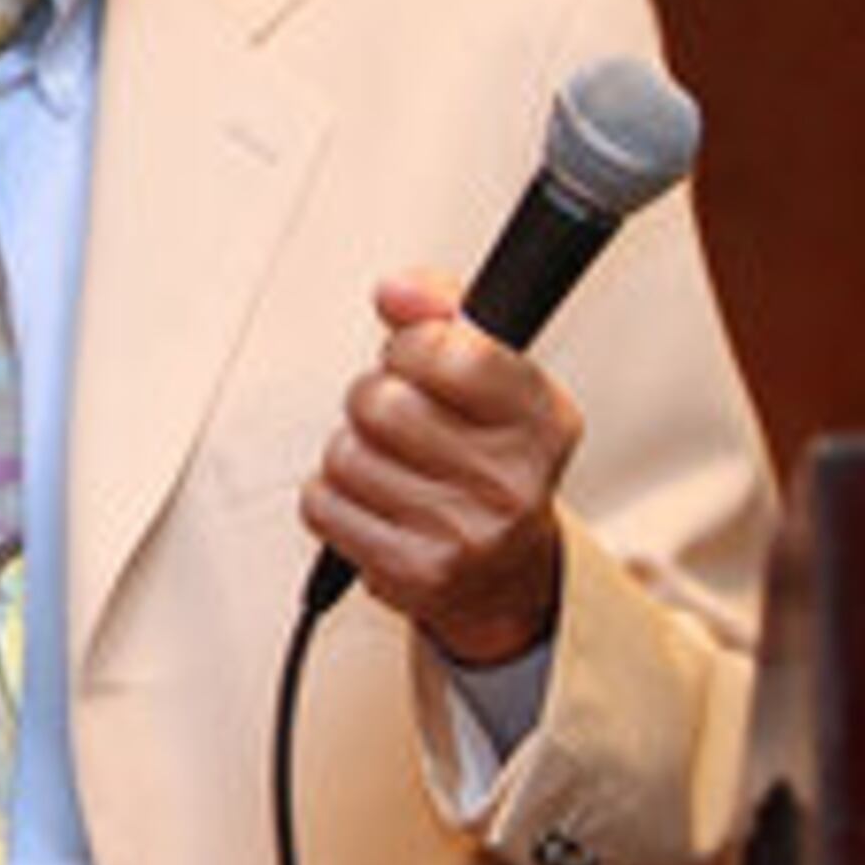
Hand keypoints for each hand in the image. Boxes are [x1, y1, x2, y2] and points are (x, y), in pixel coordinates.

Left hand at [298, 269, 580, 661]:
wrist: (503, 574)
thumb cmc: (487, 458)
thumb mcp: (493, 374)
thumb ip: (443, 311)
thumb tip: (396, 291)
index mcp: (541, 418)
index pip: (452, 352)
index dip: (412, 345)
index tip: (418, 357)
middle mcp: (513, 480)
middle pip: (381, 402)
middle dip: (373, 398)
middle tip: (400, 418)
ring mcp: (465, 533)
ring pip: (344, 453)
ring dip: (352, 450)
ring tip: (391, 464)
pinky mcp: (413, 571)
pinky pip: (322, 503)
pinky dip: (333, 497)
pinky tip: (373, 502)